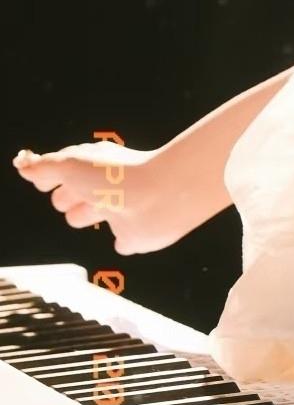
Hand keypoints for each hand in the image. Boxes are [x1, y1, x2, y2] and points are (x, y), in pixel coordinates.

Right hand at [12, 142, 188, 254]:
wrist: (159, 196)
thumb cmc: (117, 177)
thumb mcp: (70, 165)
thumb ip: (44, 167)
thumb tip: (23, 163)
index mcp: (92, 165)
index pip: (63, 170)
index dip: (51, 175)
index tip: (42, 180)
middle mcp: (105, 186)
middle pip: (71, 196)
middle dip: (66, 197)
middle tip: (73, 194)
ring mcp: (119, 210)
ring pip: (90, 216)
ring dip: (84, 215)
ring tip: (93, 211)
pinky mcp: (133, 234)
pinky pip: (124, 240)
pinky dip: (123, 240)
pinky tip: (122, 237)